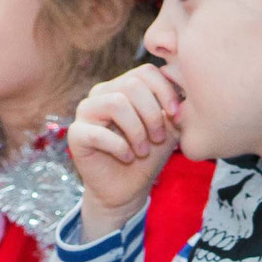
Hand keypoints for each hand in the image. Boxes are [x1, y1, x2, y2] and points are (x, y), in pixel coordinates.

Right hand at [70, 66, 181, 235]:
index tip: (176, 115)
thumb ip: (175, 109)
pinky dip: (120, 147)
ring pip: (116, 103)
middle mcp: (103, 93)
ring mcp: (86, 111)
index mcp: (124, 86)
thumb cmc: (148, 156)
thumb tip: (185, 91)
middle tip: (159, 138)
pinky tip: (127, 158)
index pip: (146, 72)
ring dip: (137, 130)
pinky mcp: (76, 134)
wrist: (127, 189)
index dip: (165, 91)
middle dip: (152, 114)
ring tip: (143, 150)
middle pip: (132, 85)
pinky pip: (99, 133)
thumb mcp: (169, 130)